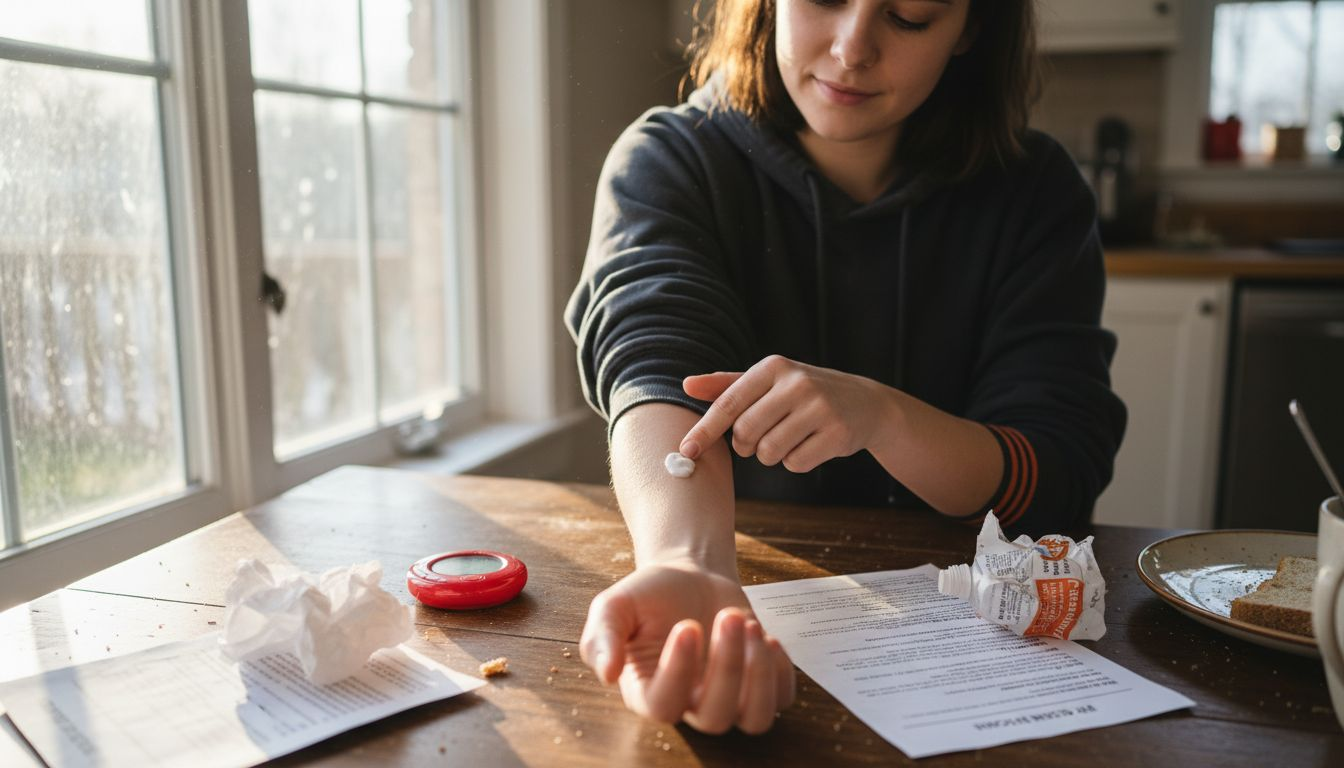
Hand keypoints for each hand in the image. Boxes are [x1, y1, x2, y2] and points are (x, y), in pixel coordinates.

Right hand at [579, 562, 795, 733]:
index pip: (664, 706)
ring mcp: (729, 698)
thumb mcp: (614, 606)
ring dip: (759, 676)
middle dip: (728, 665)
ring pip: (755, 718)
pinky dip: (781, 671)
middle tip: (728, 616)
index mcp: (648, 691)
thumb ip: (602, 636)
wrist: (687, 576)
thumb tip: (607, 673)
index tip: (687, 626)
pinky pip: (782, 698)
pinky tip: (765, 637)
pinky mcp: (759, 684)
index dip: (678, 672)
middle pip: (715, 717)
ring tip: (751, 627)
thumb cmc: (649, 595)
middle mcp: (689, 703)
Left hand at [679, 354, 893, 471]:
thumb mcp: (768, 382)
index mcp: (773, 367)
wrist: (865, 403)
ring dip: (771, 455)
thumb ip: (727, 386)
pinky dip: (795, 462)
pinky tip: (811, 445)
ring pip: (769, 452)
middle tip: (758, 440)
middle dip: (746, 445)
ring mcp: (820, 407)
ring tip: (789, 438)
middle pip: (746, 433)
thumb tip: (687, 384)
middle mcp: (797, 383)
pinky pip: (795, 464)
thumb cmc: (804, 393)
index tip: (686, 450)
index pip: (729, 403)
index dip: (705, 429)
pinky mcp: (837, 433)